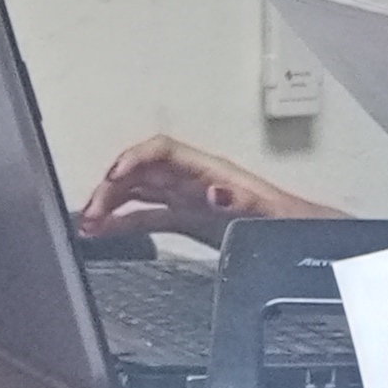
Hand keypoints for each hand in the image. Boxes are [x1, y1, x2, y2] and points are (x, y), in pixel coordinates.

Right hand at [77, 136, 336, 240]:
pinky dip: (123, 221)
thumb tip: (214, 192)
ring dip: (110, 204)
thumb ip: (241, 201)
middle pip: (142, 171)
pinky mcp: (186, 218)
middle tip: (90, 211)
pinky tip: (104, 231)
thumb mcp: (268, 211)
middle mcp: (194, 179)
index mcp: (210, 171)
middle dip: (112, 187)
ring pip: (138, 192)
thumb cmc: (287, 220)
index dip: (135, 158)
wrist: (301, 236)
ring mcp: (187, 198)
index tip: (112, 176)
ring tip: (86, 222)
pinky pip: (147, 215)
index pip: (163, 151)